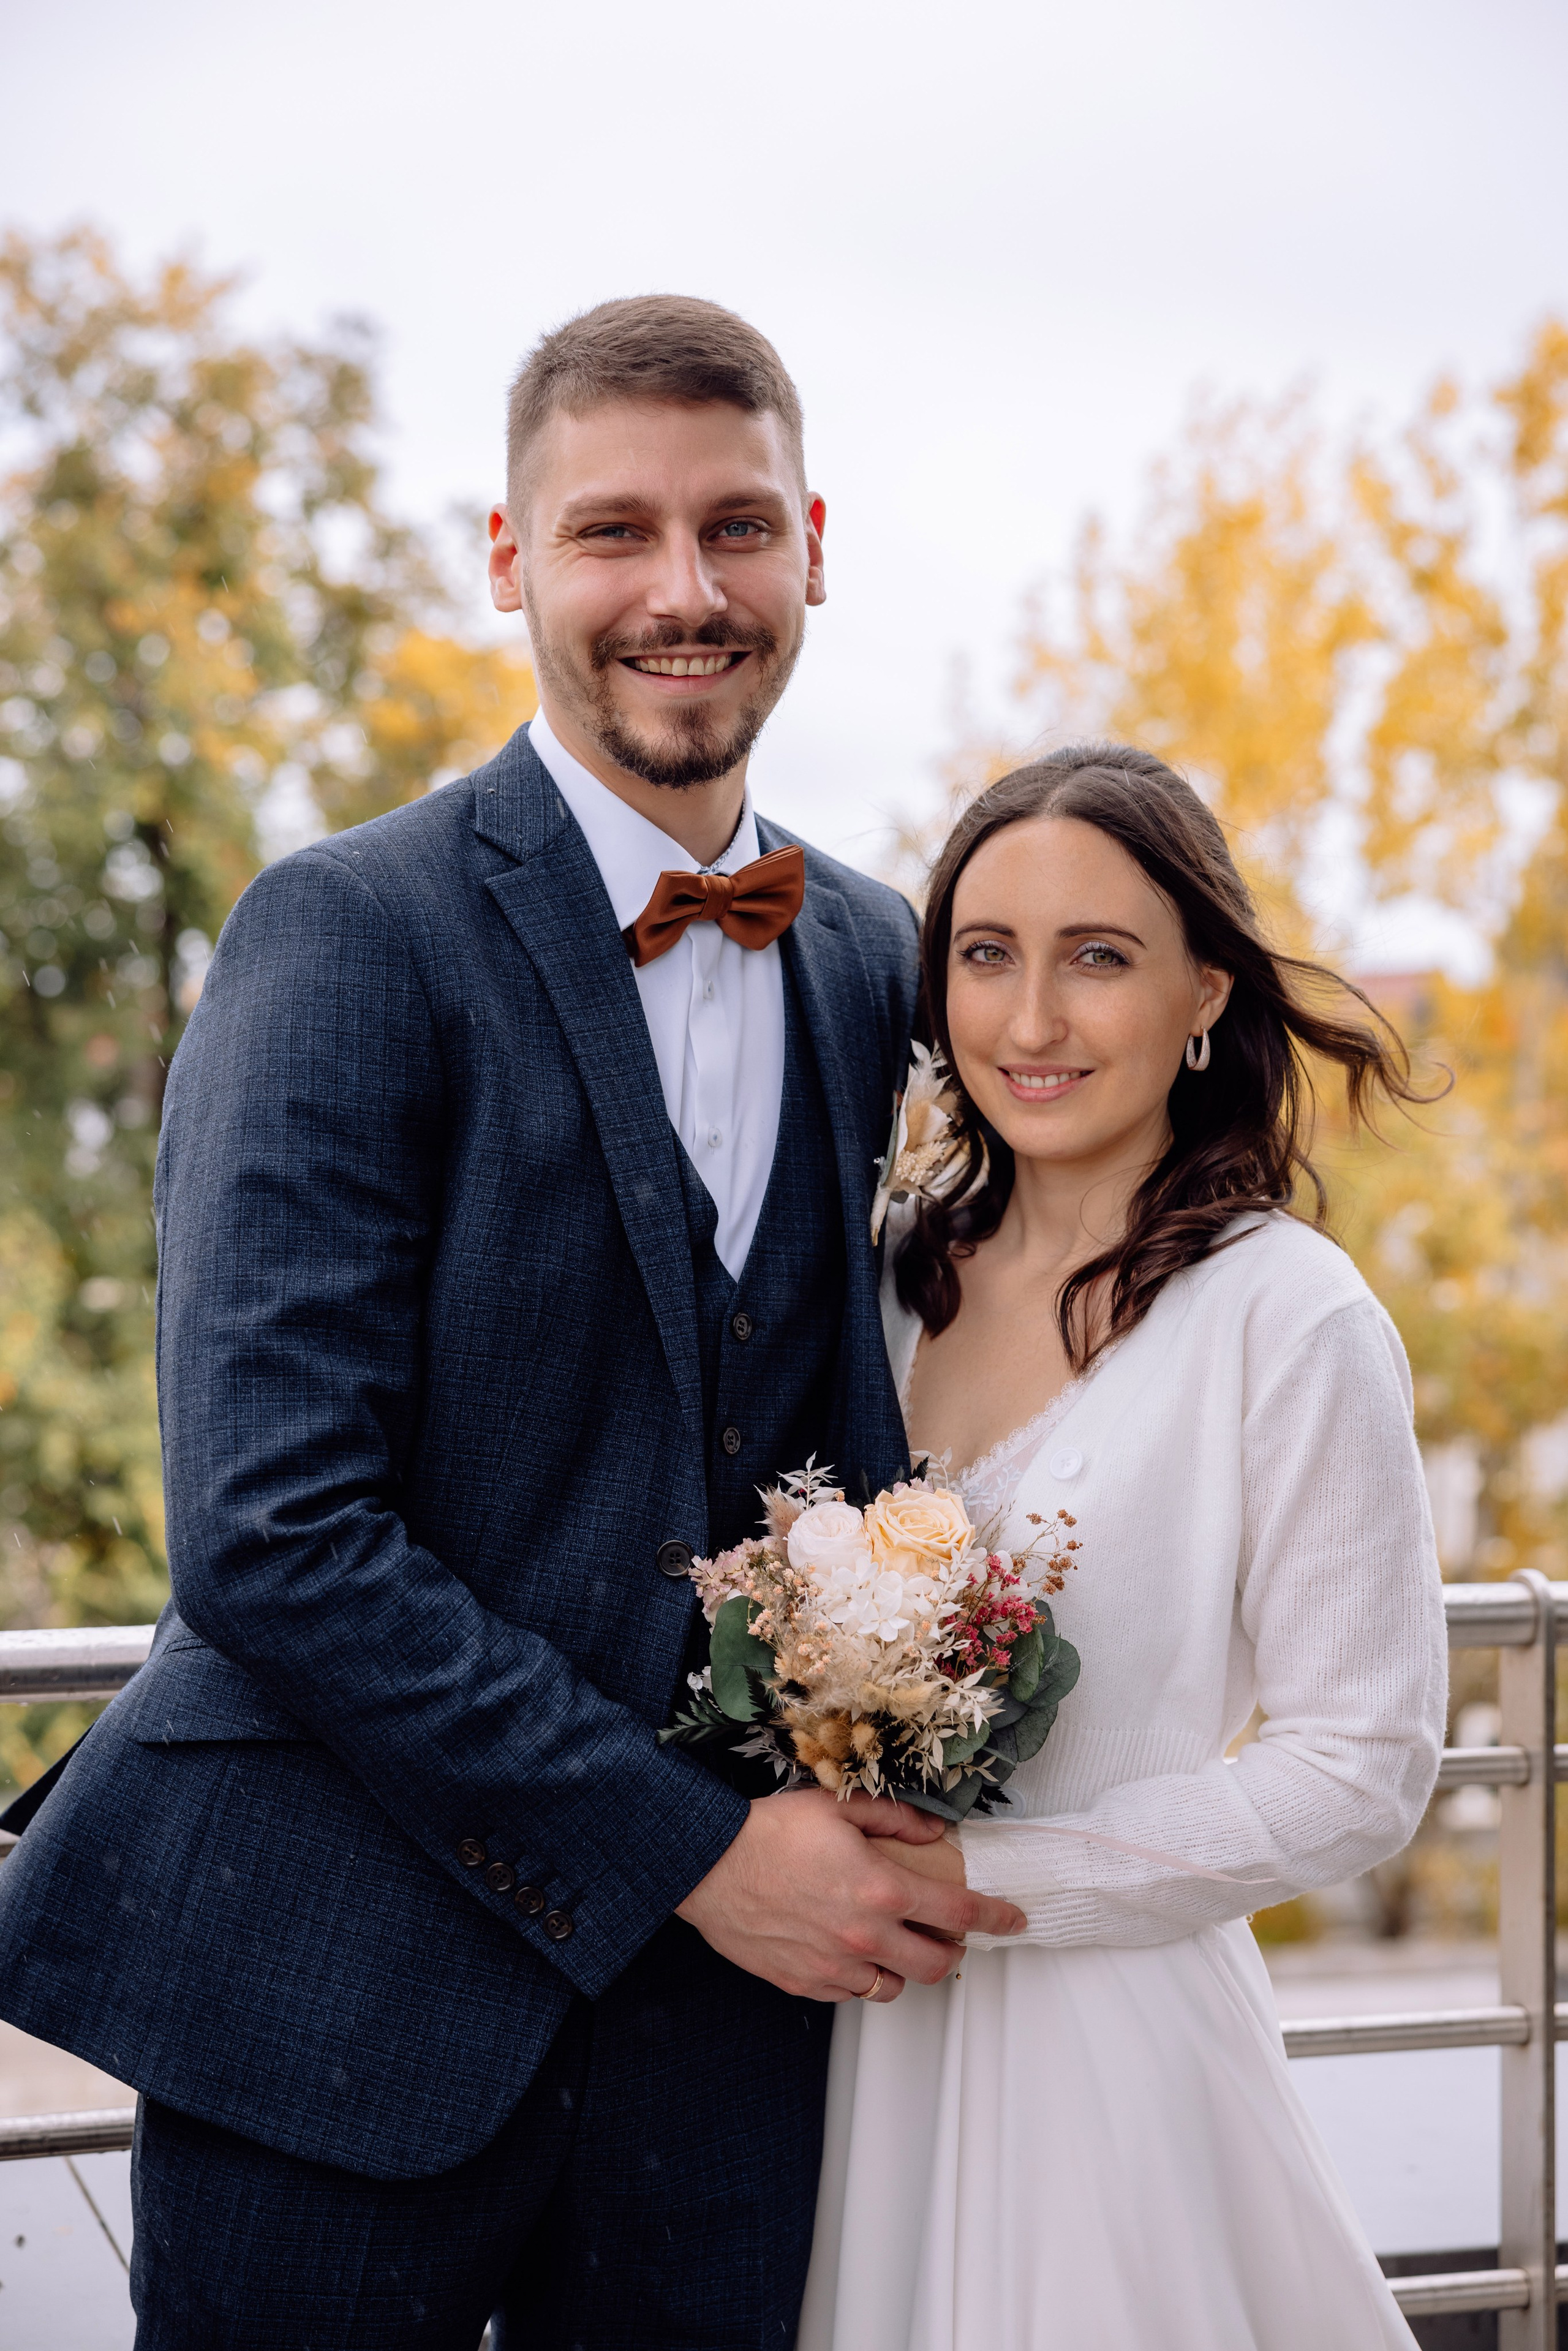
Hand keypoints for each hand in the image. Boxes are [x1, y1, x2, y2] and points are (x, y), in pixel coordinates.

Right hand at [675, 1787, 1024, 2003]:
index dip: (996, 1916)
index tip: (1012, 1918)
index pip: (960, 1911)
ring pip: (896, 1985)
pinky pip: (851, 1993)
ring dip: (906, 1965)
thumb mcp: (838, 1807)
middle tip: (950, 1933)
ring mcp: (834, 1968)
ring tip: (894, 1940)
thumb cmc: (769, 1832)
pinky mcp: (805, 1984)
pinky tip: (850, 1950)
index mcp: (881, 1889)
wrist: (708, 1865)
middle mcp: (864, 1937)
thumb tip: (931, 1830)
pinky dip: (862, 1976)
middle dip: (954, 1949)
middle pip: (937, 1962)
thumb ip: (894, 1818)